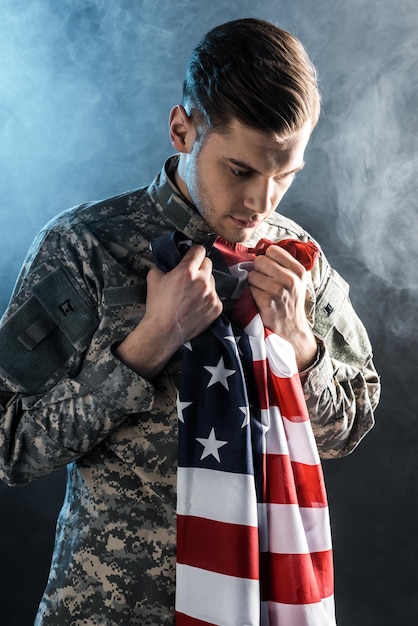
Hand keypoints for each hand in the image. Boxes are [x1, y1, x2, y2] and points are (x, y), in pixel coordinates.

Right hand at [115, 245, 221, 378]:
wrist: (164, 331)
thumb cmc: (158, 306)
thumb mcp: (153, 279)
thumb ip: (162, 266)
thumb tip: (167, 264)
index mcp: (187, 271)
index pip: (199, 250)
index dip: (194, 252)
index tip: (191, 256)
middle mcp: (202, 281)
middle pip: (208, 263)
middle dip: (200, 266)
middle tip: (191, 275)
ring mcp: (211, 295)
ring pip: (212, 281)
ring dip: (204, 283)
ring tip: (193, 293)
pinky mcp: (216, 308)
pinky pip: (215, 297)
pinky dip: (207, 299)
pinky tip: (197, 305)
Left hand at [247, 245, 317, 370]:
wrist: (291, 329)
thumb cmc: (290, 301)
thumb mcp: (296, 280)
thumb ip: (284, 262)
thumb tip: (262, 245)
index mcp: (299, 270)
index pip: (272, 250)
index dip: (266, 258)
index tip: (268, 268)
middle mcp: (291, 279)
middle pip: (260, 261)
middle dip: (258, 270)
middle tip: (264, 282)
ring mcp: (279, 290)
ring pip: (252, 274)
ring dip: (253, 283)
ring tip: (262, 292)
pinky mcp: (267, 301)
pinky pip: (249, 288)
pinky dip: (250, 294)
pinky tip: (259, 300)